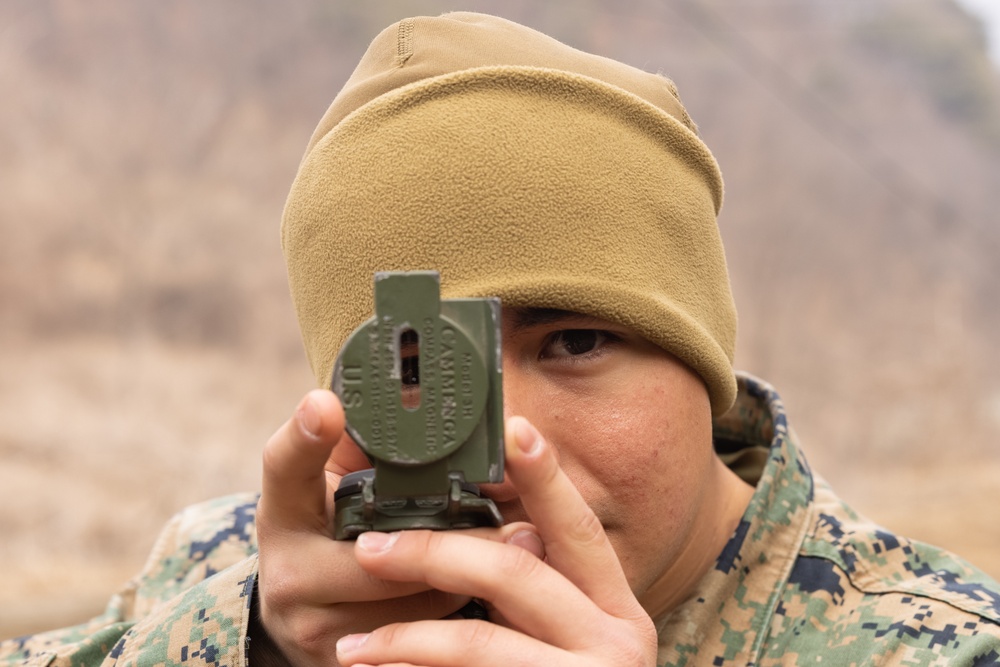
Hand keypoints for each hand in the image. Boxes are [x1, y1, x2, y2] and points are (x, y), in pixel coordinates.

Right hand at [254, 390, 543, 665]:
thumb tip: (454, 411)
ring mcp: (308, 626)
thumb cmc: (339, 535)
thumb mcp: (344, 492)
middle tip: (521, 527)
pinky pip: (417, 645)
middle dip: (454, 543)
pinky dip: (458, 618)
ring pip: (409, 606)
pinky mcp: (336, 666)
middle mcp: (286, 568)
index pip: (285, 465)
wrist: (306, 618)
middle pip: (378, 554)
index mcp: (286, 508)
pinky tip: (488, 602)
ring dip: (464, 583)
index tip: (327, 404)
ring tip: (513, 562)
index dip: (305, 435)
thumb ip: (378, 455)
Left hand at [335, 416, 658, 666]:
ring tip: (353, 646)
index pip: (581, 529)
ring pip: (479, 643)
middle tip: (370, 548)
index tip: (514, 427)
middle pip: (516, 575)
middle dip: (434, 553)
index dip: (547, 478)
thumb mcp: (573, 639)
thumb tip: (513, 529)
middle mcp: (618, 644)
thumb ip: (544, 592)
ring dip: (406, 636)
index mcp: (619, 610)